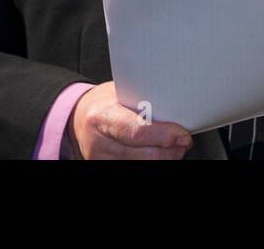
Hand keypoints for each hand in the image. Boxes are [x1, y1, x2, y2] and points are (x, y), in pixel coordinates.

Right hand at [69, 82, 193, 159]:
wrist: (79, 118)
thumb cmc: (105, 103)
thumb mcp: (121, 93)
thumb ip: (144, 101)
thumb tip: (178, 106)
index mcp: (103, 116)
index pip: (137, 131)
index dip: (164, 135)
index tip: (182, 135)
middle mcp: (100, 142)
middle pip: (144, 155)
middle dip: (170, 151)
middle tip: (184, 141)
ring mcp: (101, 160)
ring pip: (143, 166)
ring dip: (165, 158)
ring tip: (174, 146)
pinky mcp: (103, 168)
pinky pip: (135, 168)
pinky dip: (152, 162)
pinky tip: (159, 152)